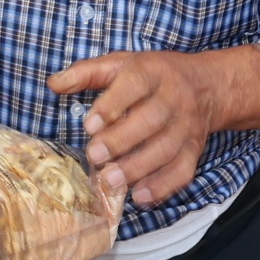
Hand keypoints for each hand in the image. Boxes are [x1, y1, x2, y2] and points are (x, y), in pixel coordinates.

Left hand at [48, 50, 218, 208]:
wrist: (206, 86)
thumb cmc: (153, 76)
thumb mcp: (121, 64)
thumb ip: (87, 73)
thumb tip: (53, 84)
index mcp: (152, 72)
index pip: (135, 84)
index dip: (113, 105)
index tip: (90, 125)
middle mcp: (174, 98)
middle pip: (152, 119)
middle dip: (122, 140)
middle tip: (95, 157)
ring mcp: (187, 126)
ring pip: (167, 148)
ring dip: (139, 167)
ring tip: (110, 181)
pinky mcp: (194, 149)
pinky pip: (183, 170)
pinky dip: (163, 186)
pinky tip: (139, 196)